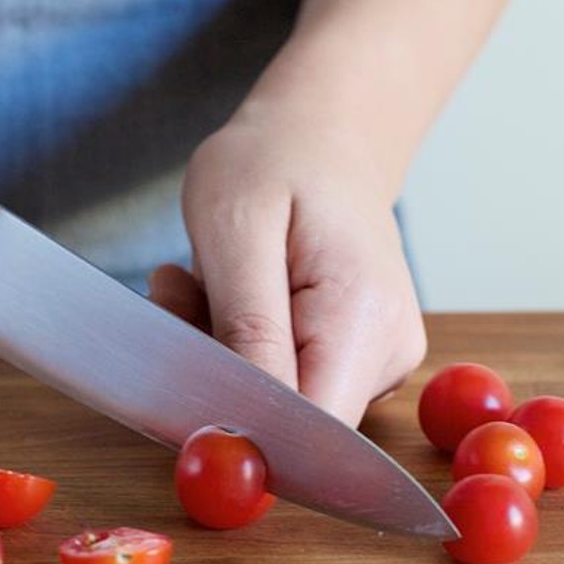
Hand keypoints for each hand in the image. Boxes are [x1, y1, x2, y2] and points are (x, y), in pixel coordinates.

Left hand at [150, 106, 425, 426]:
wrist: (321, 134)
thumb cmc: (276, 161)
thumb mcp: (237, 230)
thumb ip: (247, 331)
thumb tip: (247, 426)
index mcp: (365, 318)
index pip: (308, 429)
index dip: (240, 424)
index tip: (181, 373)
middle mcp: (388, 350)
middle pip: (288, 420)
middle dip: (217, 374)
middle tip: (175, 295)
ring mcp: (379, 358)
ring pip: (276, 402)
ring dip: (219, 354)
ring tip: (200, 280)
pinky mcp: (357, 358)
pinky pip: (283, 380)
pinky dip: (238, 346)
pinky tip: (226, 293)